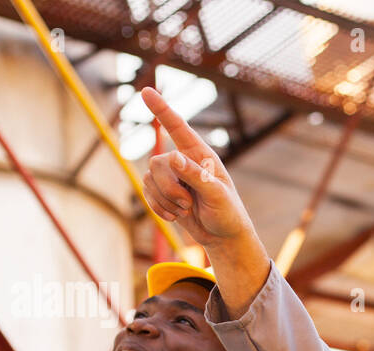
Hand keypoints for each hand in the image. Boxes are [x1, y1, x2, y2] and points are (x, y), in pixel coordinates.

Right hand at [141, 86, 256, 249]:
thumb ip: (195, 175)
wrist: (222, 237)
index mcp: (200, 155)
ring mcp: (171, 176)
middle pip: (156, 163)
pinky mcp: (162, 191)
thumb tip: (172, 156)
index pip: (178, 127)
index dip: (161, 109)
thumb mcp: (217, 195)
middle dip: (168, 188)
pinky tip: (175, 216)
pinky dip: (159, 208)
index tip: (146, 91)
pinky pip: (146, 193)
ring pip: (148, 180)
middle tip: (188, 203)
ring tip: (186, 209)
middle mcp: (183, 161)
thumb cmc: (227, 213)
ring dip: (165, 200)